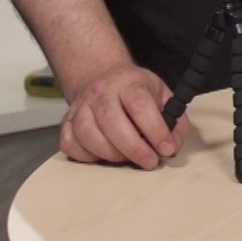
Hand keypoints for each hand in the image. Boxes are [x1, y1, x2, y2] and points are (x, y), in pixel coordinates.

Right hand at [58, 62, 186, 168]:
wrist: (104, 78)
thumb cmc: (136, 92)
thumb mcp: (162, 95)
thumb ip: (174, 120)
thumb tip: (173, 146)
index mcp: (129, 83)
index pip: (140, 105)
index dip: (155, 130)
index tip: (166, 148)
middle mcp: (101, 92)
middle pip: (111, 121)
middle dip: (133, 148)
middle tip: (149, 162)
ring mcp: (80, 107)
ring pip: (87, 134)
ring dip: (111, 154)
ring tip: (128, 159)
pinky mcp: (66, 122)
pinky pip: (70, 144)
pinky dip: (86, 156)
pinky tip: (103, 156)